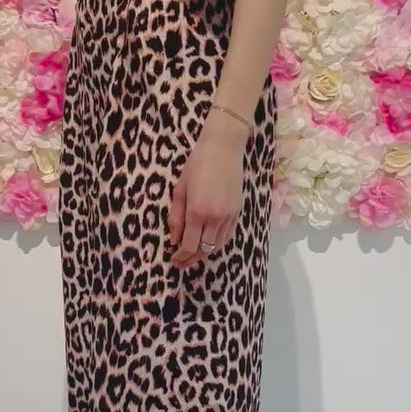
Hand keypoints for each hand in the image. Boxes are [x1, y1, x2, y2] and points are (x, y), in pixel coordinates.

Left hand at [167, 107, 248, 268]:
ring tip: (193, 256)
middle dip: (191, 259)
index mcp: (197, 212)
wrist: (224, 148)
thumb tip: (173, 240)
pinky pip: (227, 235)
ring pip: (217, 245)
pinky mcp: (238, 211)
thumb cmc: (197, 164)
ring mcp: (229, 216)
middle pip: (203, 250)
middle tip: (180, 263)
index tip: (173, 260)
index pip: (189, 245)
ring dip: (204, 254)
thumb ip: (176, 217)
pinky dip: (217, 244)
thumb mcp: (180, 189)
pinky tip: (208, 243)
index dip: (180, 256)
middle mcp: (215, 218)